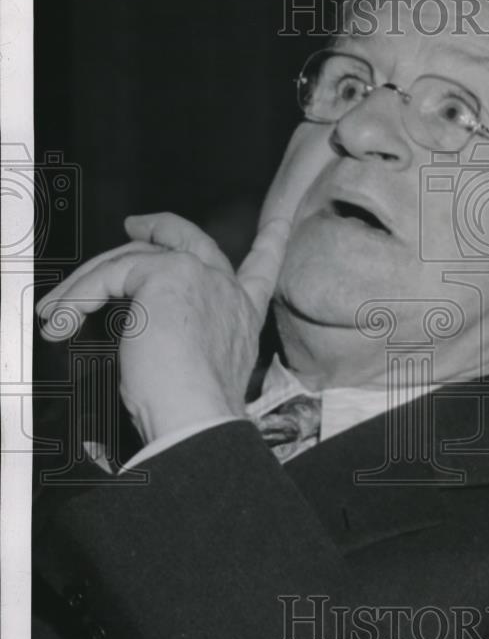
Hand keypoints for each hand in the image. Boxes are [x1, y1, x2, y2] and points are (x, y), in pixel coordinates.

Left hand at [36, 212, 291, 443]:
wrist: (195, 416)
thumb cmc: (191, 409)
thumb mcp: (194, 365)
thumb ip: (181, 335)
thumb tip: (136, 330)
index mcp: (242, 314)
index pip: (262, 268)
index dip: (272, 241)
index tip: (280, 222)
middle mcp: (226, 289)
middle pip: (191, 239)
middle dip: (162, 226)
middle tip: (136, 224)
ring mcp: (198, 275)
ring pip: (135, 257)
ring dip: (89, 282)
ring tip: (58, 309)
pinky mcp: (164, 275)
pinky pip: (109, 274)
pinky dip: (77, 297)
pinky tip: (61, 320)